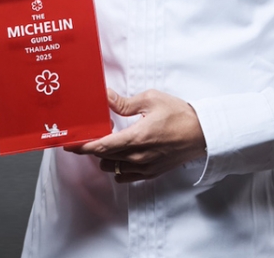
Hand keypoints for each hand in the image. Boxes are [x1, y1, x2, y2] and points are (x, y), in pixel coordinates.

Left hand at [68, 88, 206, 182]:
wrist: (204, 132)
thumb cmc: (180, 114)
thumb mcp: (152, 100)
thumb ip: (124, 102)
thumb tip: (104, 96)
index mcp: (135, 137)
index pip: (100, 146)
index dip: (81, 146)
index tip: (68, 144)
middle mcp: (137, 156)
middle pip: (103, 156)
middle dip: (95, 146)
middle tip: (94, 134)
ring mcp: (143, 166)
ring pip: (111, 167)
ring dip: (106, 157)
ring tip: (113, 143)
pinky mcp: (150, 172)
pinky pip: (124, 176)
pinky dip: (118, 167)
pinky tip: (123, 156)